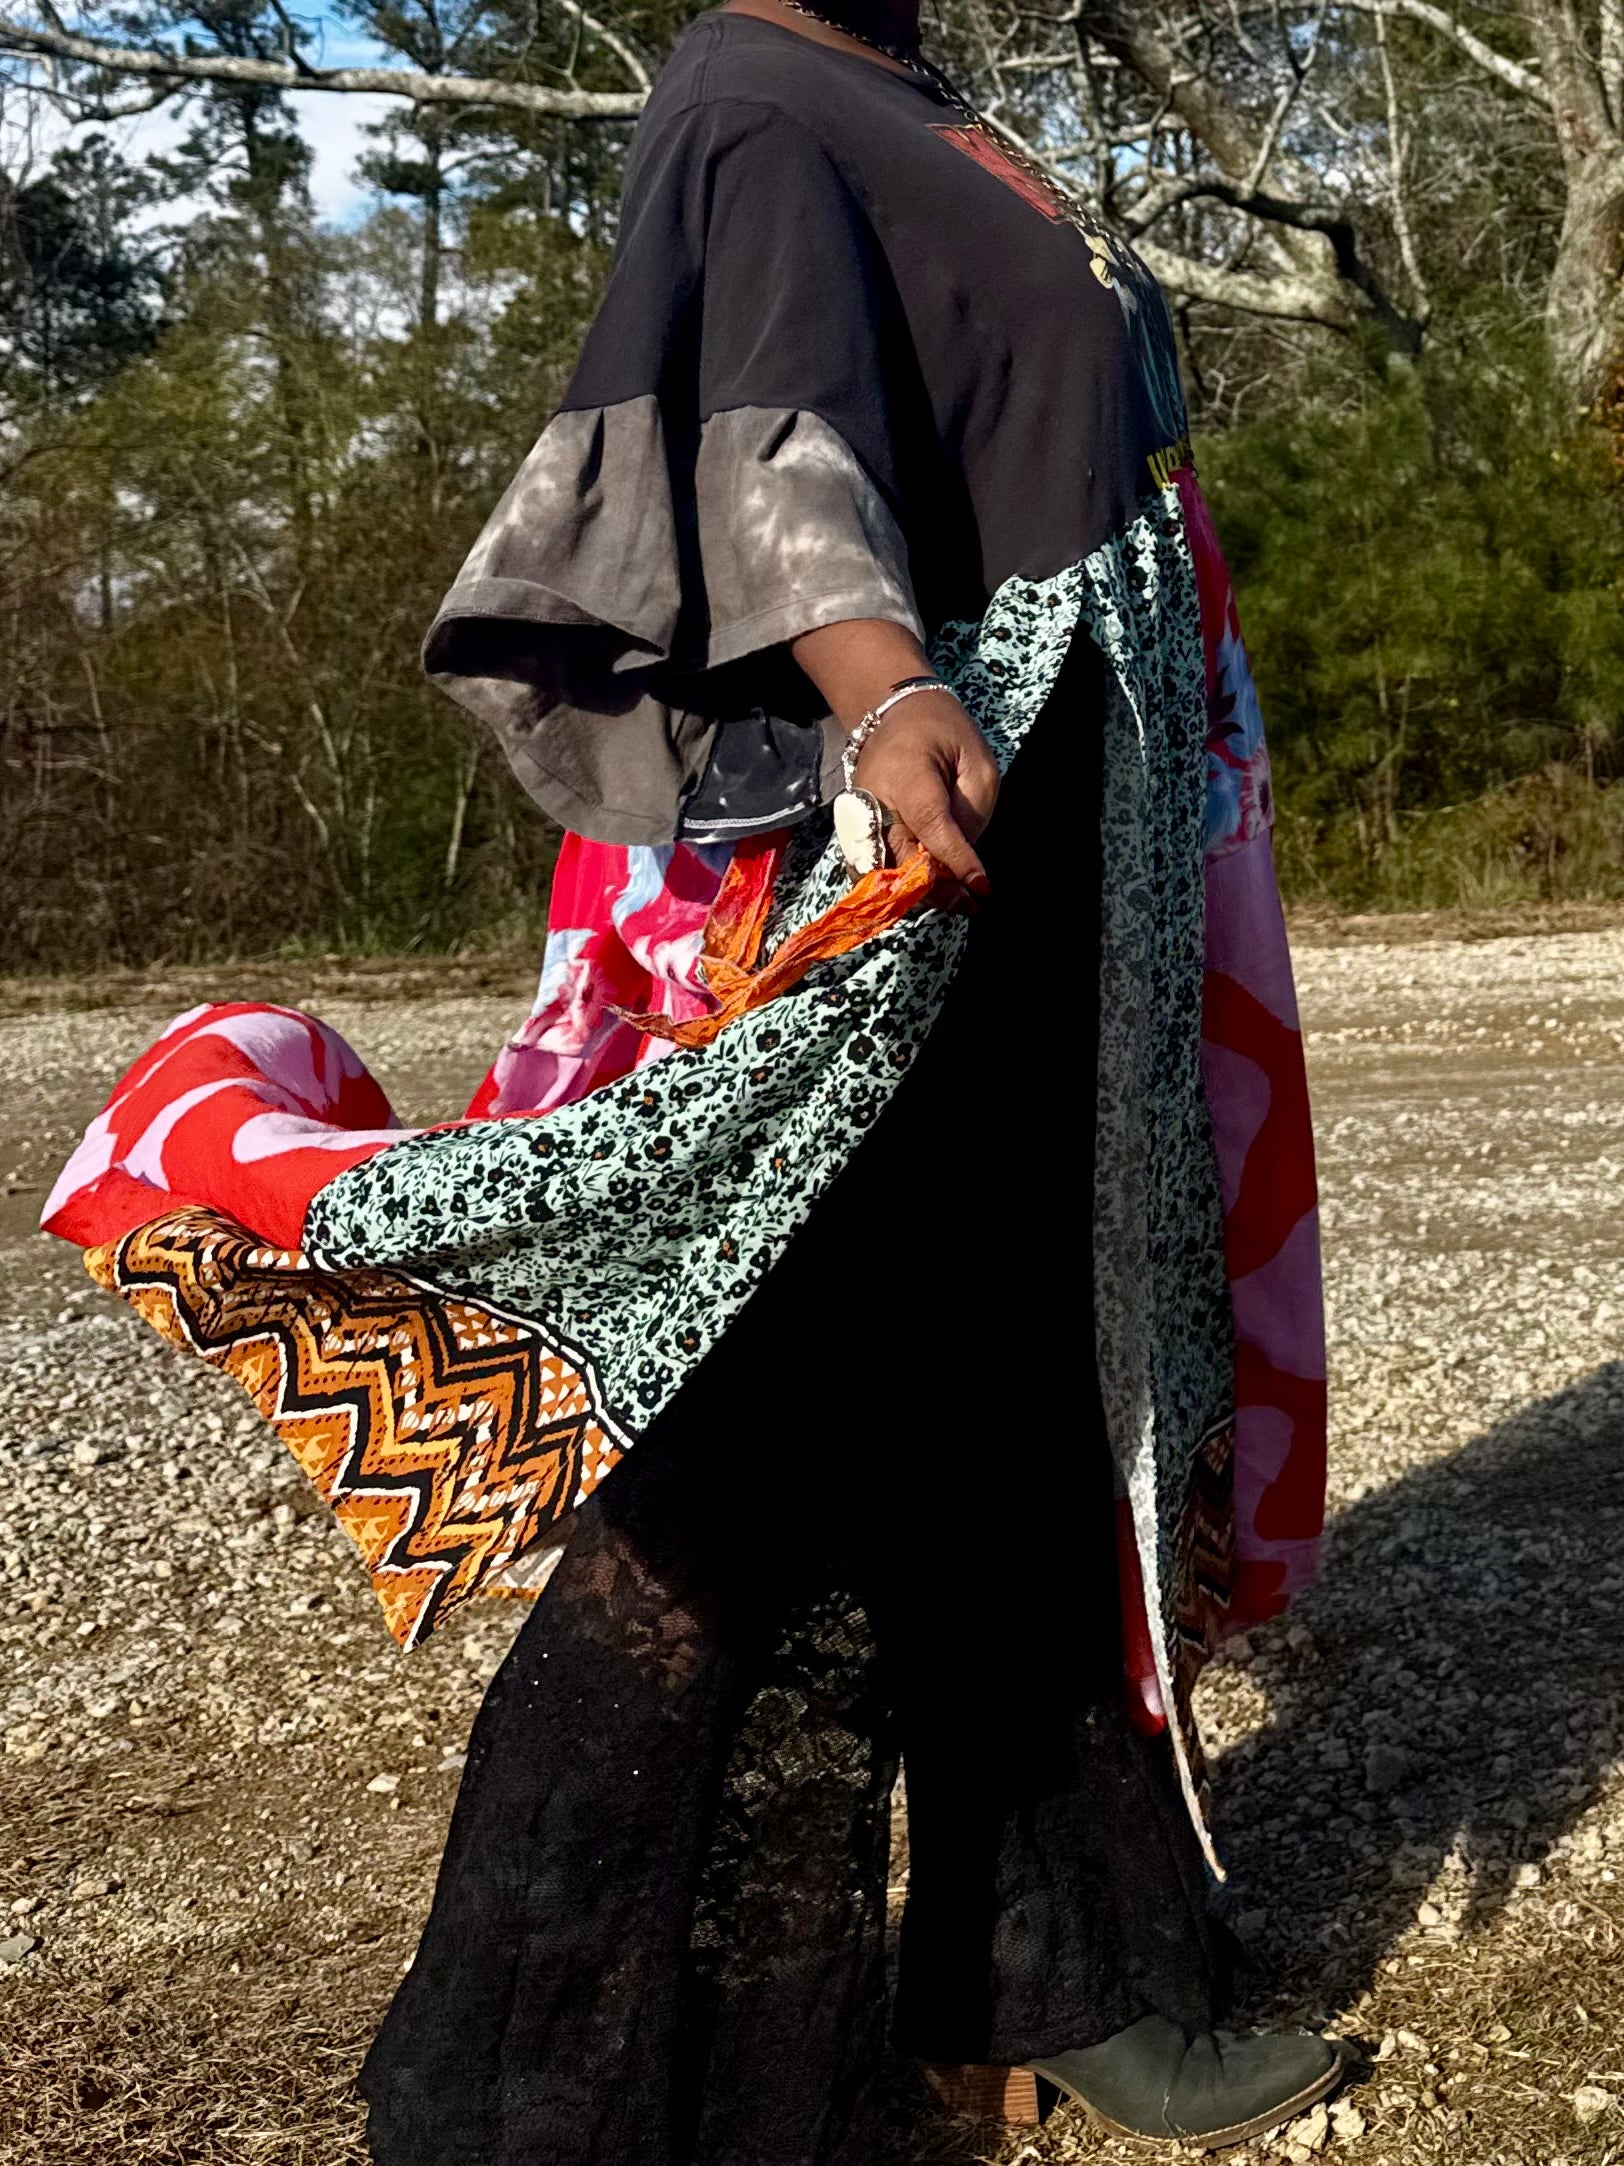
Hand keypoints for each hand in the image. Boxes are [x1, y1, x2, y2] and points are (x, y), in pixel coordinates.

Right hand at [853, 692, 999, 898]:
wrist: (894, 713)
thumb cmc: (942, 732)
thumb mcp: (975, 760)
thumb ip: (972, 810)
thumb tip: (962, 857)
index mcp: (907, 774)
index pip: (931, 826)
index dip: (957, 861)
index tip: (982, 887)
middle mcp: (873, 801)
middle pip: (900, 859)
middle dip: (937, 889)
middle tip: (971, 901)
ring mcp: (858, 818)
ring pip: (882, 873)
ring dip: (918, 894)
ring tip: (954, 899)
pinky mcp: (854, 830)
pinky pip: (871, 870)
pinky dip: (896, 887)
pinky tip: (926, 890)